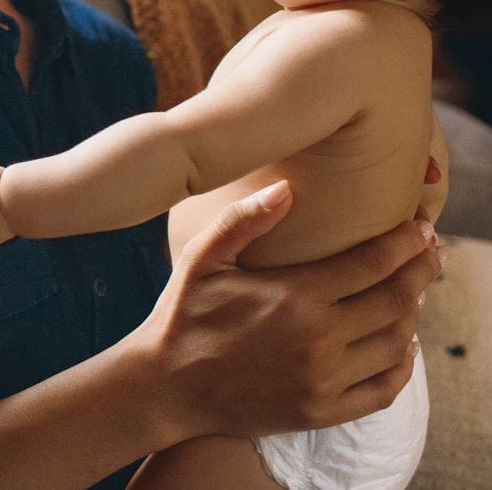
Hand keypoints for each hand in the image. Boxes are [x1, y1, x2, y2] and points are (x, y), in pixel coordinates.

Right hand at [127, 181, 443, 448]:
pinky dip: (403, 365)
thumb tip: (286, 189)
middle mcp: (318, 338)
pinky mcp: (321, 411)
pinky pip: (383, 390)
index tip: (421, 225)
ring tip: (414, 291)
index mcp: (295, 295)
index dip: (405, 242)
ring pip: (395, 344)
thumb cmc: (184, 313)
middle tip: (432, 251)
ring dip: (413, 314)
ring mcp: (323, 379)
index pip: (372, 263)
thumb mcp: (204, 257)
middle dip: (422, 271)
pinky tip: (402, 346)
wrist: (167, 386)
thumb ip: (244, 219)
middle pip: (396, 300)